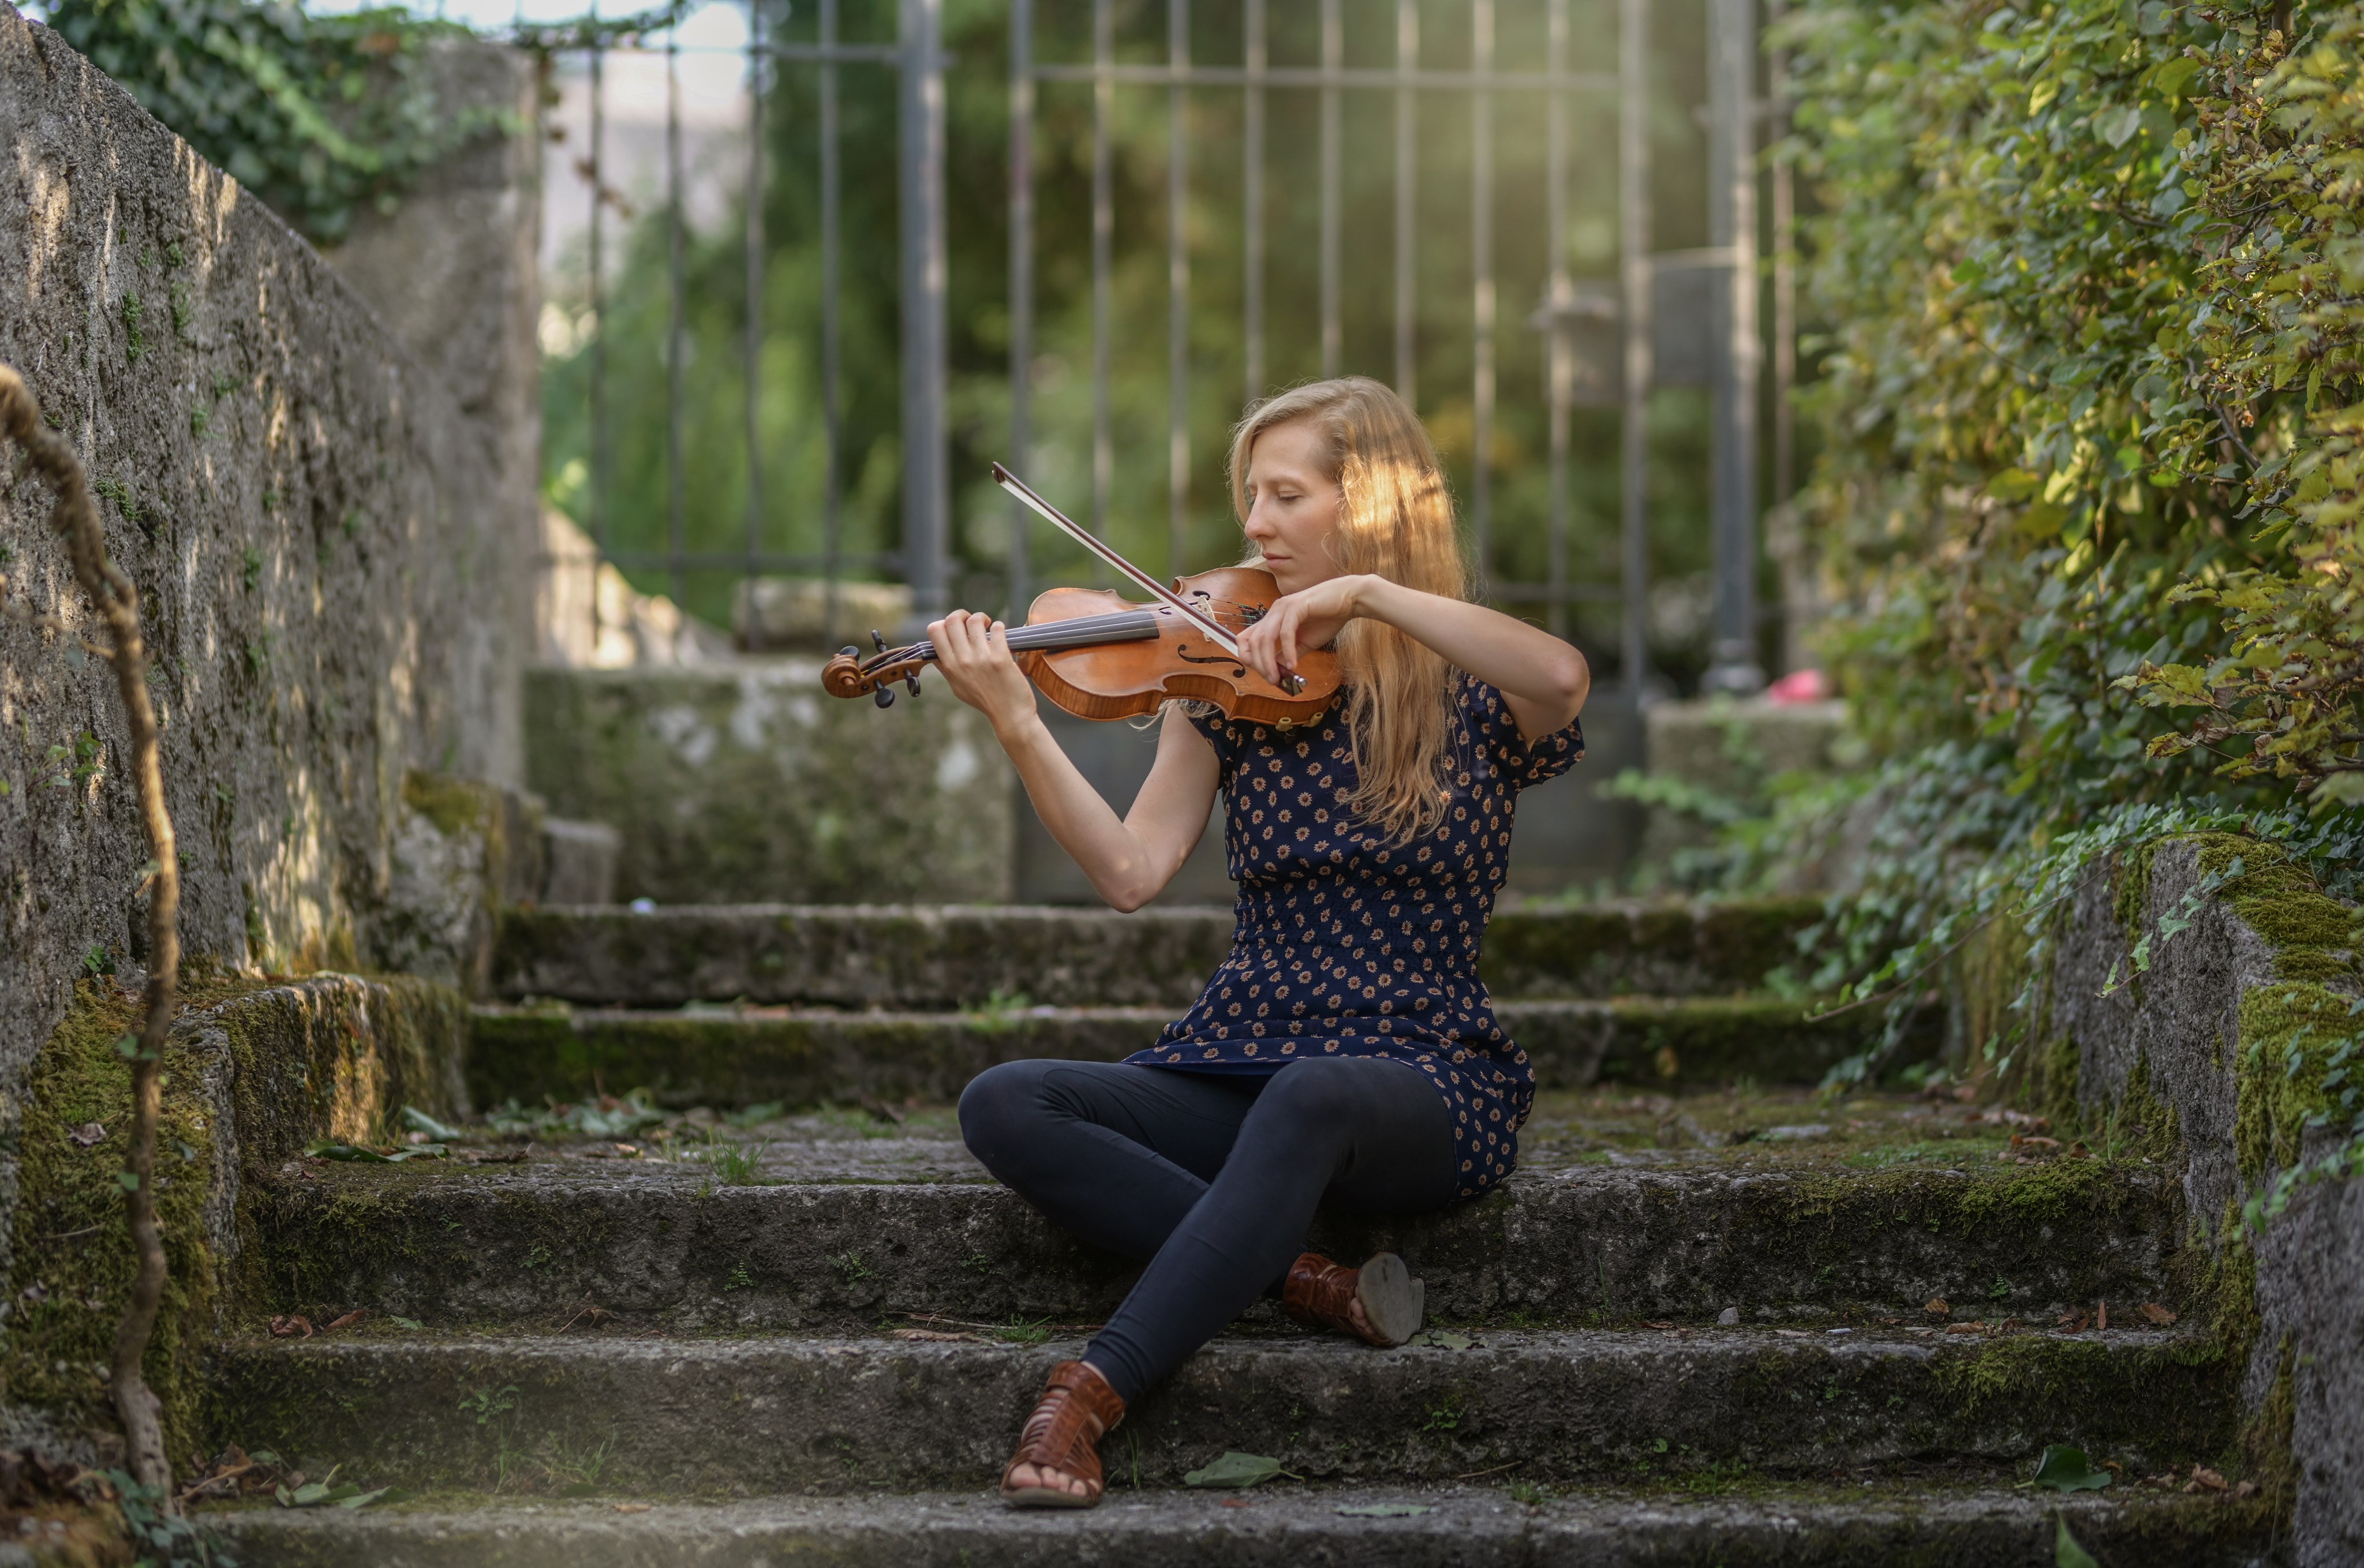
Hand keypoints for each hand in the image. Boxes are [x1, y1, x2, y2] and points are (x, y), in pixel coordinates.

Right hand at [928, 610, 1037, 731]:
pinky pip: (997, 629)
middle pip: (952, 620)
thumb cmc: (985, 701)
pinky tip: (1001, 634)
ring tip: (988, 626)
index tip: (955, 628)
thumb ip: (946, 669)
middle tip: (973, 622)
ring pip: (974, 620)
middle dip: (962, 614)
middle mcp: (962, 661)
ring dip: (982, 619)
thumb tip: (935, 653)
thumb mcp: (957, 687)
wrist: (1010, 715)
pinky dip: (999, 627)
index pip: (934, 631)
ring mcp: (981, 659)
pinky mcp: (1000, 658)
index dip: (943, 622)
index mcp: (950, 667)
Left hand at [1235, 574, 1365, 686]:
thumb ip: (1289, 654)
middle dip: (1259, 664)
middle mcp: (1274, 611)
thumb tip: (1275, 670)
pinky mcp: (1296, 606)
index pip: (1246, 637)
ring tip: (1278, 677)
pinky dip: (1288, 651)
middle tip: (1272, 680)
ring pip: (1265, 638)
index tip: (1261, 673)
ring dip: (1269, 661)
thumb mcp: (1304, 643)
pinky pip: (1286, 633)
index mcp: (1273, 618)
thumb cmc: (1328, 618)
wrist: (1349, 600)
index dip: (1248, 656)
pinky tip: (1293, 665)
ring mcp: (1283, 607)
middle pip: (1253, 641)